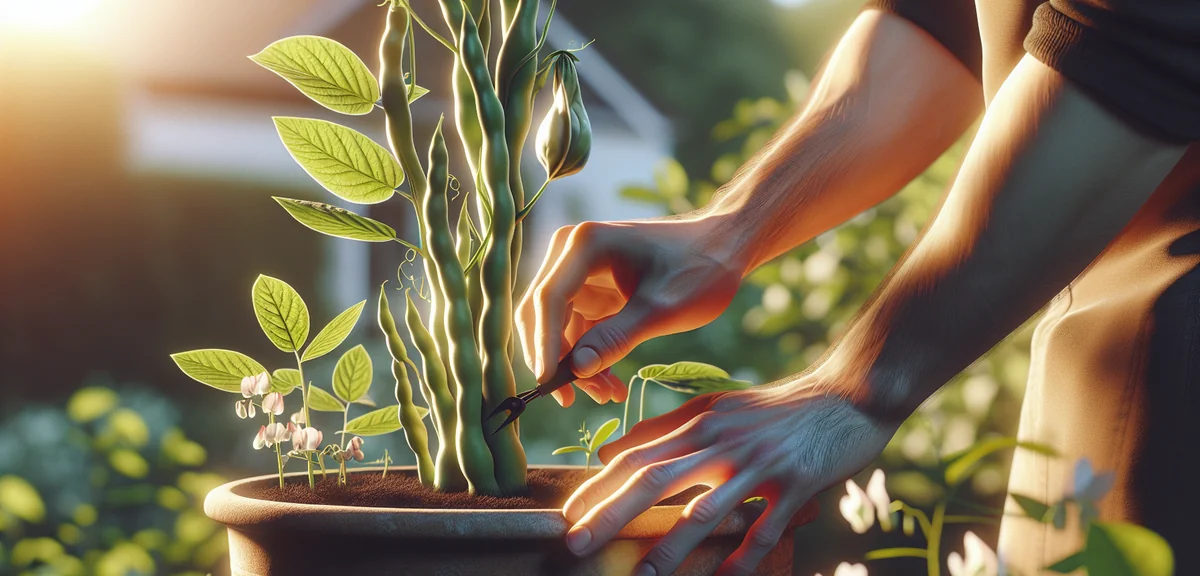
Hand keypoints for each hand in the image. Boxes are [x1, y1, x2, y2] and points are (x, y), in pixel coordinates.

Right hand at [516, 217, 743, 406]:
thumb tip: (575, 370)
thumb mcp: (661, 308)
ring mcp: (579, 273)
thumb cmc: (700, 268)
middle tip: (574, 401)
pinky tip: (610, 383)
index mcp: (584, 245)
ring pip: (558, 328)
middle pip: (542, 314)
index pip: (548, 299)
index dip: (544, 344)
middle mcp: (571, 254)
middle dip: (558, 359)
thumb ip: (616, 338)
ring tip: (607, 395)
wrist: (725, 247)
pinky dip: (589, 357)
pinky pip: (578, 331)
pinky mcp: (591, 291)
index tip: (548, 383)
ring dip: (576, 365)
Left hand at [561, 375, 896, 575]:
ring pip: (706, 510)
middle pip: (655, 478)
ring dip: (670, 547)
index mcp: (699, 423)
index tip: (567, 516)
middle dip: (611, 513)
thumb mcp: (716, 408)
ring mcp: (758, 464)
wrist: (848, 395)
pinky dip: (744, 560)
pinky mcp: (795, 485)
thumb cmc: (775, 409)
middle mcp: (721, 441)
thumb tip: (609, 451)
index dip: (598, 486)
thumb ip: (664, 429)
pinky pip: (765, 530)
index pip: (635, 455)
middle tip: (575, 544)